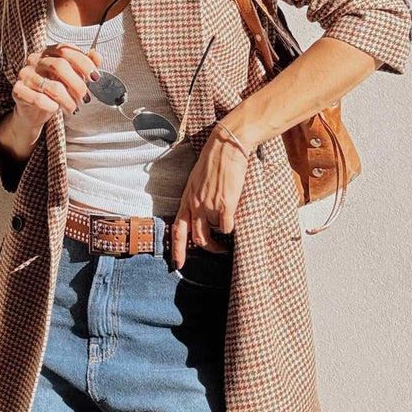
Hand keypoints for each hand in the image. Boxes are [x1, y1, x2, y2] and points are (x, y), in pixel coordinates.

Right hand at [12, 43, 103, 133]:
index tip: (96, 77)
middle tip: (86, 98)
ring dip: (68, 100)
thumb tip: (97, 55)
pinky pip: (38, 99)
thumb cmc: (54, 92)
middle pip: (60, 66)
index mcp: (49, 52)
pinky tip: (55, 109)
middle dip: (78, 84)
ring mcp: (25, 74)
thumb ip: (84, 66)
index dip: (84, 63)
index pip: (67, 50)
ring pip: (52, 87)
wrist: (33, 112)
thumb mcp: (71, 78)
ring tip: (74, 109)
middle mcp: (35, 59)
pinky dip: (51, 106)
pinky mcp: (18, 90)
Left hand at [171, 124, 256, 269]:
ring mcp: (210, 206)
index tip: (178, 264)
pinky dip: (231, 228)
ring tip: (228, 230)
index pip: (177, 230)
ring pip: (213, 232)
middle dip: (208, 248)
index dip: (177, 250)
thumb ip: (197, 197)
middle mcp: (196, 205)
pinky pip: (227, 227)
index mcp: (187, 199)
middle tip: (218, 248)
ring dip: (221, 236)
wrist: (226, 147)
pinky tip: (235, 220)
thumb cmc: (214, 160)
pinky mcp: (226, 205)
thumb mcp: (197, 180)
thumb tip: (202, 212)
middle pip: (197, 238)